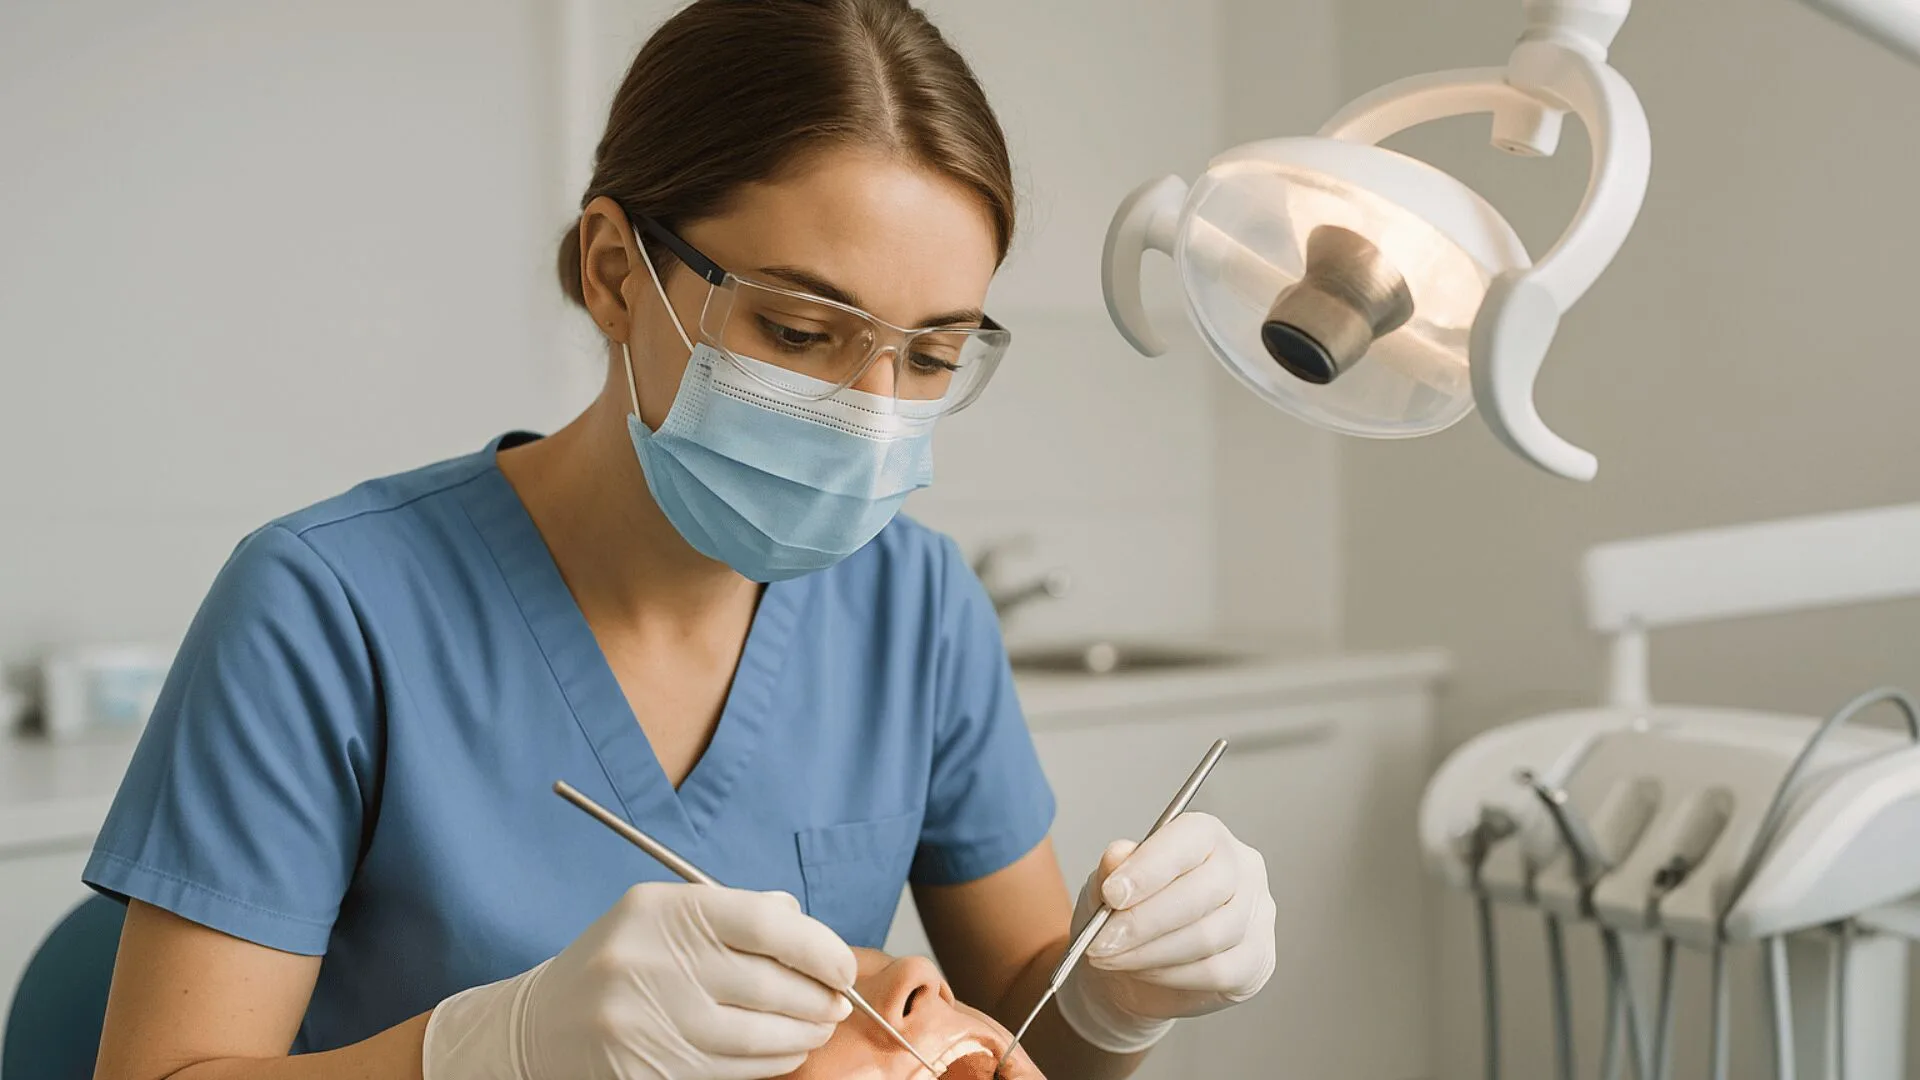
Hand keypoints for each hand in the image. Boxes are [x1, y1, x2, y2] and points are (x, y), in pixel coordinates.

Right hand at [422, 883, 856, 1079]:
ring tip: (816, 1028)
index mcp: (663, 912)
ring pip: (759, 1038)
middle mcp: (653, 965)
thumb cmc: (619, 961)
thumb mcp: (662, 913)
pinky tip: (783, 1052)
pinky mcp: (650, 1072)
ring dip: (802, 1036)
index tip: (842, 966)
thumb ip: (735, 909)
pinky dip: (770, 1064)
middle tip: (835, 1002)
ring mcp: (648, 1024)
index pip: (767, 925)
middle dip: (819, 998)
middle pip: (771, 986)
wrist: (540, 1027)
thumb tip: (804, 923)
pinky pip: (734, 1072)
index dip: (821, 948)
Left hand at [1054, 813, 1276, 1053]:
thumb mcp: (1106, 888)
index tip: (1111, 894)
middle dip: (1144, 920)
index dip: (1150, 867)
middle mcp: (1242, 868)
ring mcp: (1257, 915)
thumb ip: (1111, 869)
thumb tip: (1117, 855)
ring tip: (1114, 957)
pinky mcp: (1258, 959)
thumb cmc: (1128, 915)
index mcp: (1208, 836)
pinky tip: (1145, 972)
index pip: (1190, 838)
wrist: (1134, 971)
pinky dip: (1172, 975)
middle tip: (1102, 939)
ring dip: (1151, 952)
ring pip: (1208, 936)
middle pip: (1202, 892)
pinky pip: (1216, 971)